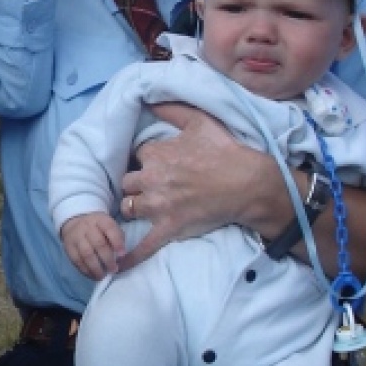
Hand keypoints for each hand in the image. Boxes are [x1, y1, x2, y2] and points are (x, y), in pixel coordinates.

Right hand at [60, 212, 125, 278]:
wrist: (75, 221)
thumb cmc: (98, 227)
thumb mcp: (109, 225)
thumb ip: (117, 237)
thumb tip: (122, 257)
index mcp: (101, 220)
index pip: (110, 229)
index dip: (117, 242)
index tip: (123, 255)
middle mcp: (87, 227)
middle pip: (98, 243)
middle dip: (108, 259)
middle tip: (114, 269)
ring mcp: (76, 237)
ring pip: (86, 254)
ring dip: (96, 268)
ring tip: (103, 276)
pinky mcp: (68, 247)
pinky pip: (77, 260)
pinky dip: (86, 270)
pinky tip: (93, 275)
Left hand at [117, 103, 283, 269]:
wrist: (248, 183)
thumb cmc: (225, 151)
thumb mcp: (199, 121)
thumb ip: (172, 110)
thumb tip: (150, 100)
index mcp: (156, 154)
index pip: (138, 156)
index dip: (148, 161)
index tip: (160, 164)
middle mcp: (152, 179)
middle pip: (128, 183)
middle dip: (137, 185)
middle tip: (153, 187)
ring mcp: (159, 205)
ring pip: (129, 208)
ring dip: (135, 208)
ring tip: (147, 208)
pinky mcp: (169, 227)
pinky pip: (143, 245)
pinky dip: (129, 256)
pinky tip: (117, 264)